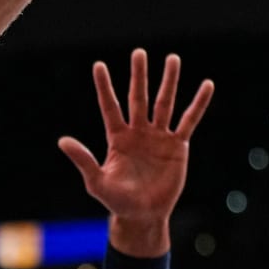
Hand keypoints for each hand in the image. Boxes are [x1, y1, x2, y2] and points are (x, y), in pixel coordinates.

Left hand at [59, 49, 212, 255]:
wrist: (143, 216)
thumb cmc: (117, 201)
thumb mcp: (97, 182)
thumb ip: (83, 160)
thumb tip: (62, 140)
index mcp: (117, 138)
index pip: (109, 106)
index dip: (104, 87)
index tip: (98, 65)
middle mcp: (138, 132)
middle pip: (138, 98)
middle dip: (139, 76)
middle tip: (138, 53)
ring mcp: (159, 137)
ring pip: (164, 103)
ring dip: (169, 81)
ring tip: (173, 58)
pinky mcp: (178, 146)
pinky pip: (190, 121)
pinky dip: (198, 104)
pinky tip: (207, 85)